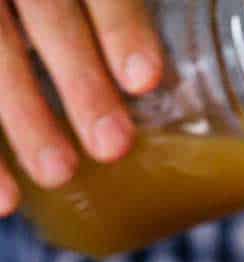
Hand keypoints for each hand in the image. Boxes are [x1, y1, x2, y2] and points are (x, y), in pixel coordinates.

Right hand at [0, 0, 162, 215]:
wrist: (7, 10)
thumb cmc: (67, 14)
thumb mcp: (91, 11)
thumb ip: (117, 28)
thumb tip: (169, 96)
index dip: (120, 25)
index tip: (146, 80)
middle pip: (46, 13)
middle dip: (80, 78)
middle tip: (112, 145)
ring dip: (23, 113)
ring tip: (58, 174)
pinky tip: (6, 201)